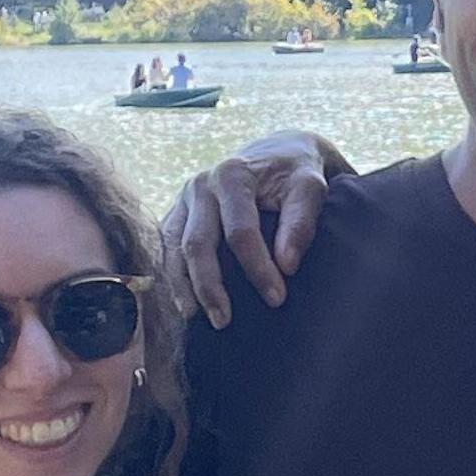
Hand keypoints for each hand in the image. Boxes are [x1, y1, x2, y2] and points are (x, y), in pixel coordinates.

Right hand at [163, 133, 348, 325]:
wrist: (276, 153)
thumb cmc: (296, 174)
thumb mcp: (309, 188)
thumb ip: (301, 222)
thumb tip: (287, 265)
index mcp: (232, 175)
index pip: (240, 232)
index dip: (258, 268)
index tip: (277, 299)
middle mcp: (200, 186)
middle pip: (197, 244)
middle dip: (210, 286)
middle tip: (224, 322)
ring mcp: (183, 200)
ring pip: (172, 249)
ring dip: (182, 287)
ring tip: (195, 319)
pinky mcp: (177, 214)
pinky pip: (165, 249)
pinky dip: (171, 276)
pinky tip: (182, 302)